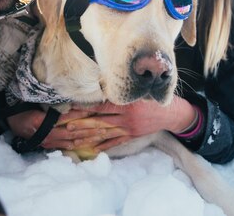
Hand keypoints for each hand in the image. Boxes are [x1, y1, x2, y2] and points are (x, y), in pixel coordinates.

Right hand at [7, 108, 100, 150]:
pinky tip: (90, 143)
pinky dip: (79, 144)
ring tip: (102, 134)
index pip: (65, 119)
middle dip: (89, 129)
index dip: (80, 116)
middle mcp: (47, 134)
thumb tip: (67, 99)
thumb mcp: (32, 106)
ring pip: (72, 140)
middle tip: (105, 126)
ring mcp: (49, 141)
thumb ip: (49, 104)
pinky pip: (67, 146)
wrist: (11, 121)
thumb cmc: (21, 111)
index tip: (93, 111)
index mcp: (42, 123)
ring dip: (88, 138)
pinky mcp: (50, 144)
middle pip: (73, 132)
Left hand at [65, 96, 195, 152]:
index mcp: (126, 104)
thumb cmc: (152, 98)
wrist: (170, 113)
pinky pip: (115, 142)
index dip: (84, 108)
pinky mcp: (131, 136)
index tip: (68, 109)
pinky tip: (91, 149)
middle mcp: (126, 117)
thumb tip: (101, 84)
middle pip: (98, 120)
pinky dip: (103, 146)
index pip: (100, 106)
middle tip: (63, 126)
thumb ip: (121, 89)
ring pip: (103, 133)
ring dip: (87, 136)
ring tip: (72, 139)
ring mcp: (128, 128)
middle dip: (79, 123)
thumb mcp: (138, 90)